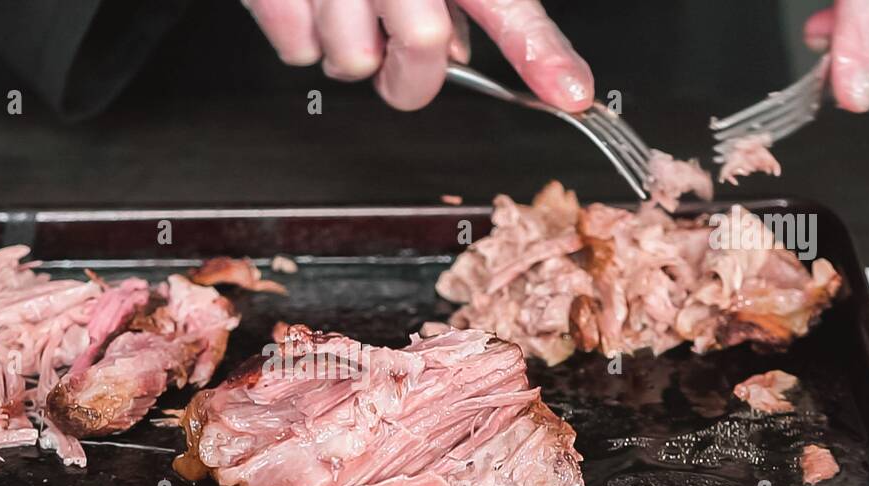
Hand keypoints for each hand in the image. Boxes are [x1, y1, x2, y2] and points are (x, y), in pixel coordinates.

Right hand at [242, 0, 593, 111]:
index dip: (542, 53)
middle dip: (408, 73)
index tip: (571, 93)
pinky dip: (298, 38)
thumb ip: (455, 2)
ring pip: (351, 63)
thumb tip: (456, 55)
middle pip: (422, 49)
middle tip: (393, 52)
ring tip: (339, 6)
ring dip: (345, 51)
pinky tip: (306, 2)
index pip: (508, 8)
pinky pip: (297, 51)